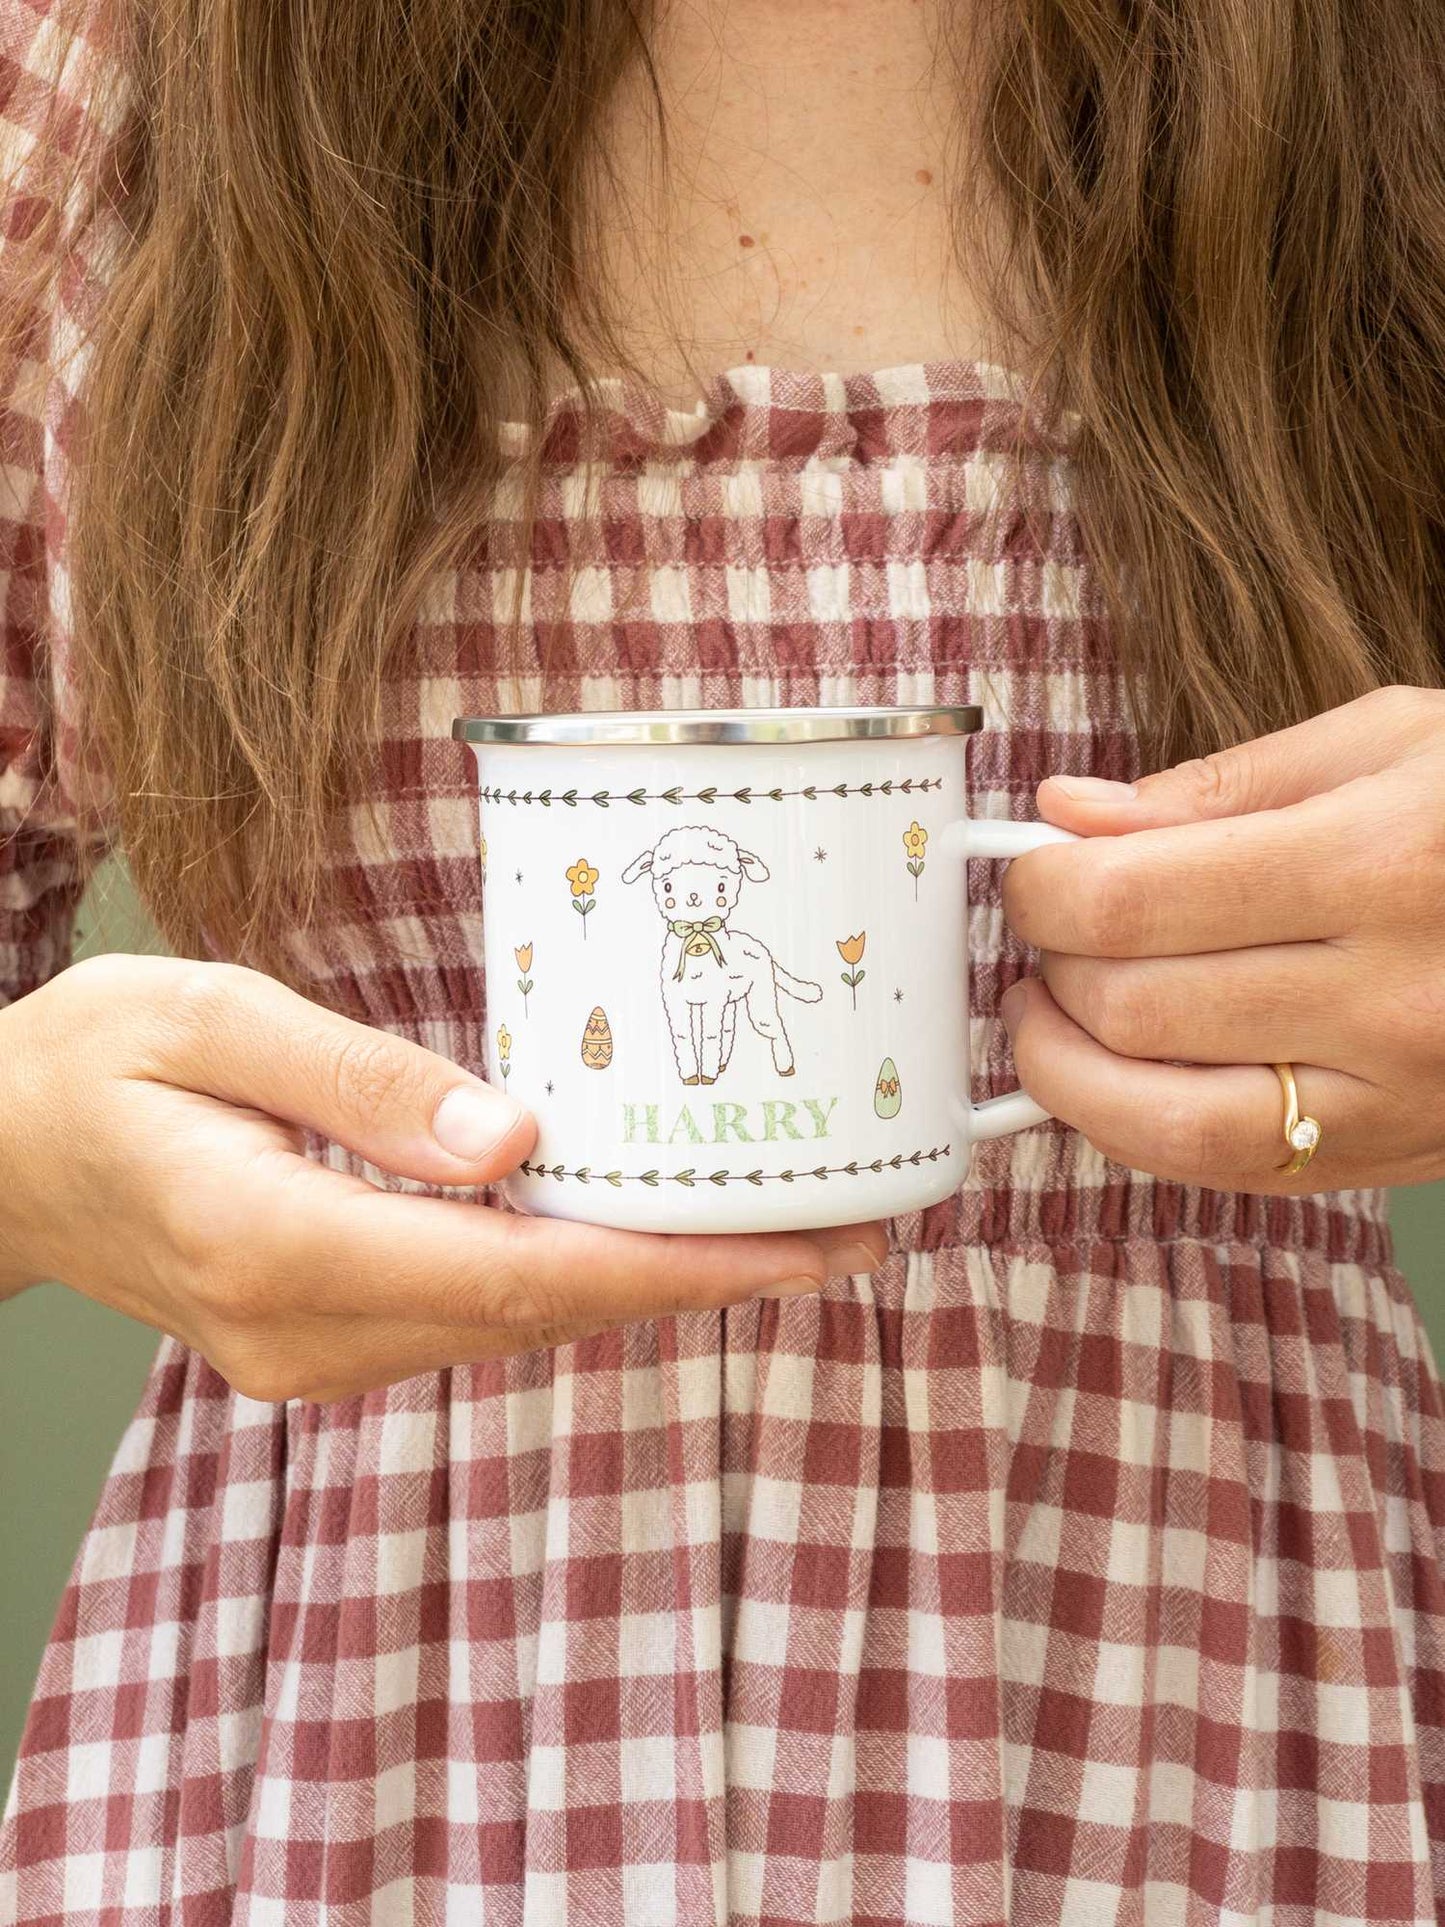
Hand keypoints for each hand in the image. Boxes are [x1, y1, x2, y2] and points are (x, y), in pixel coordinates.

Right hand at [0, 956, 886, 1400]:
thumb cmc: (84, 1065)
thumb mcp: (209, 1017)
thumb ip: (358, 1080)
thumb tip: (516, 1139)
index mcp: (276, 1242)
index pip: (517, 1276)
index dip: (675, 1270)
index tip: (804, 1250)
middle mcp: (305, 1329)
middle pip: (543, 1316)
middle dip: (700, 1277)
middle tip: (846, 1228)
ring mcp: (313, 1351)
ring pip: (519, 1326)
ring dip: (649, 1283)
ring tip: (777, 1224)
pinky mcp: (323, 1338)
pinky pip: (477, 1315)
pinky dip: (573, 1279)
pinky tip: (644, 1233)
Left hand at [998, 685, 1444, 1193]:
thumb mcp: (1389, 741)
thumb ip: (1219, 786)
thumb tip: (1069, 816)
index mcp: (1379, 864)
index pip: (1129, 904)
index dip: (1039, 889)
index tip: (1028, 868)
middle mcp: (1392, 997)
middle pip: (1133, 1011)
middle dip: (1050, 968)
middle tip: (1047, 931)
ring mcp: (1402, 1096)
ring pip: (1164, 1123)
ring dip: (1067, 1072)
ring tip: (1050, 1013)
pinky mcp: (1402, 1157)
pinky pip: (1230, 1169)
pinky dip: (1140, 1125)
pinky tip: (1120, 1071)